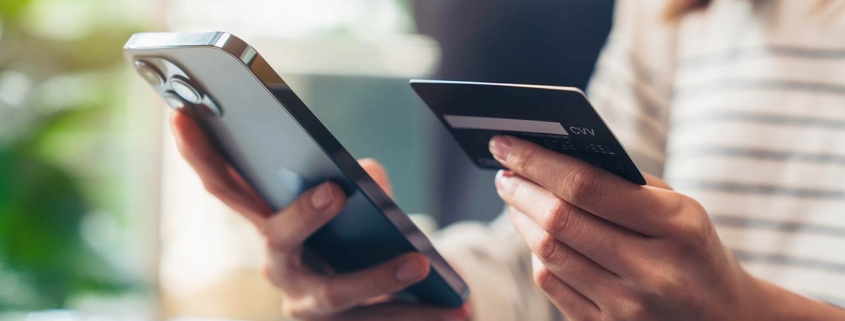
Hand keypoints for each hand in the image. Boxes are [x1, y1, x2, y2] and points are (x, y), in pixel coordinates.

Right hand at [170, 112, 469, 320]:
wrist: (374, 307)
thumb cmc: (356, 241)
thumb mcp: (357, 207)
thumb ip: (360, 185)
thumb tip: (367, 175)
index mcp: (271, 225)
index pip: (226, 186)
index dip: (200, 154)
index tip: (183, 115)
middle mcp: (279, 266)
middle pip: (277, 237)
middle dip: (302, 215)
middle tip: (335, 191)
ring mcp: (307, 305)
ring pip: (336, 293)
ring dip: (380, 277)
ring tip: (420, 263)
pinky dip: (423, 315)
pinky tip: (461, 308)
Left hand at [488, 135, 835, 320]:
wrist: (727, 318)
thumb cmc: (693, 249)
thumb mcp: (680, 209)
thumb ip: (623, 184)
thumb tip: (550, 158)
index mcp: (676, 225)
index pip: (586, 185)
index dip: (537, 162)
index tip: (506, 143)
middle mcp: (653, 271)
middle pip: (560, 221)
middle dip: (520, 190)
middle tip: (504, 172)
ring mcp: (629, 307)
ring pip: (549, 254)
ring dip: (521, 220)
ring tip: (515, 199)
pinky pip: (553, 286)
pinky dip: (538, 256)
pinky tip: (537, 238)